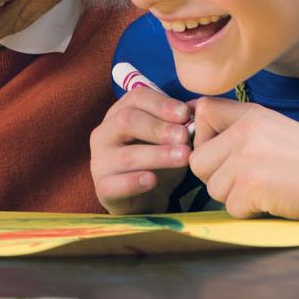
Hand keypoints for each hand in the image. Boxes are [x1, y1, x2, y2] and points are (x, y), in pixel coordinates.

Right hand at [89, 85, 194, 214]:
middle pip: (126, 120)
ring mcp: (100, 161)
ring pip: (125, 155)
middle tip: (184, 136)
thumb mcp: (171, 140)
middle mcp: (104, 134)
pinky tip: (152, 180)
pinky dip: (133, 182)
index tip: (184, 114)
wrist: (146, 200)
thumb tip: (198, 107)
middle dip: (158, 127)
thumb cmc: (158, 162)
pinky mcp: (103, 188)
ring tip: (183, 157)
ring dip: (157, 155)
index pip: (135, 98)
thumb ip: (181, 123)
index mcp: (118, 114)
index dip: (161, 103)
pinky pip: (114, 184)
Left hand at [190, 99, 298, 220]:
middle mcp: (243, 132)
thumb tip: (208, 147)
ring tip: (266, 190)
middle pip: (198, 160)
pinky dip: (250, 212)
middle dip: (217, 177)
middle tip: (246, 181)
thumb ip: (243, 132)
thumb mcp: (276, 128)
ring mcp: (244, 159)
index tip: (220, 150)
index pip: (202, 111)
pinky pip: (231, 208)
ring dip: (235, 197)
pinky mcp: (250, 186)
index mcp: (250, 114)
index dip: (203, 135)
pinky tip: (273, 201)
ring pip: (212, 188)